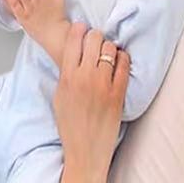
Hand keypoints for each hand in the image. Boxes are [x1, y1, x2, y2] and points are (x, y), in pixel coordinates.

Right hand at [51, 23, 130, 175]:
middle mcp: (85, 77)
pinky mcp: (118, 93)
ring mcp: (103, 85)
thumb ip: (66, 73)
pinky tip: (118, 64)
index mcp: (67, 77)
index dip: (79, 31)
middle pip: (94, 38)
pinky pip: (124, 64)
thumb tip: (74, 54)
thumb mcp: (59, 97)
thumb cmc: (71, 127)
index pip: (74, 39)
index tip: (82, 31)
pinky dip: (122, 59)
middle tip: (96, 45)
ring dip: (109, 48)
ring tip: (107, 56)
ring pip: (110, 48)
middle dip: (95, 38)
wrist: (85, 151)